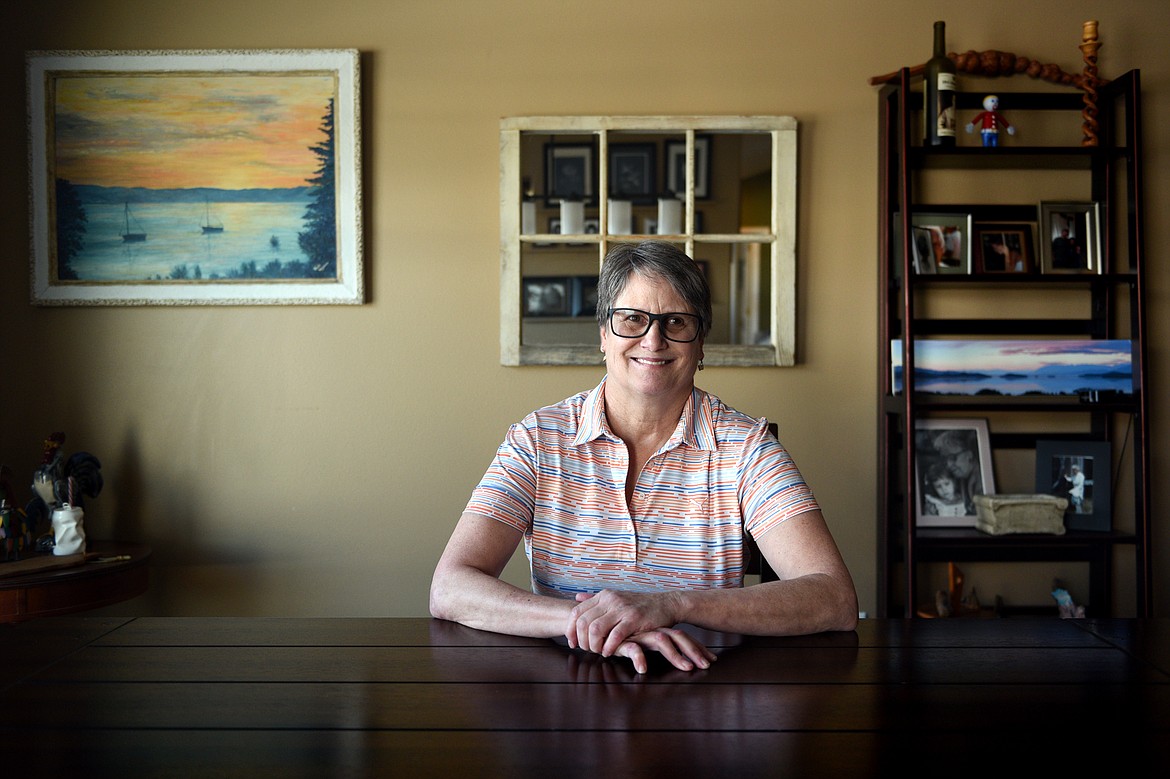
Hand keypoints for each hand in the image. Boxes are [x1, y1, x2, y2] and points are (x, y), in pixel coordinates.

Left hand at [566, 589, 714, 672]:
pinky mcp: (634, 619)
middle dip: (581, 640)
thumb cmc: (638, 606)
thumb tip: (576, 598)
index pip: (577, 612)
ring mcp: (622, 609)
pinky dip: (609, 647)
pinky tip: (609, 652)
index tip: (572, 643)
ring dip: (594, 645)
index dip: (570, 630)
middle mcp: (610, 600)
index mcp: (603, 596)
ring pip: (596, 630)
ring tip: (598, 651)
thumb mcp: (615, 598)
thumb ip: (596, 599)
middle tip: (586, 650)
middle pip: (584, 622)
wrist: (665, 604)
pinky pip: (615, 636)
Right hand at [611, 628, 717, 673]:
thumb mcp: (643, 642)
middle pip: (678, 637)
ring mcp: (640, 635)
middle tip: (707, 665)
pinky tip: (643, 669)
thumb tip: (679, 660)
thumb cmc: (623, 636)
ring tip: (687, 668)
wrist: (598, 625)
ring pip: (662, 641)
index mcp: (659, 631)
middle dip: (694, 651)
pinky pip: (633, 648)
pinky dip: (639, 658)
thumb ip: (658, 648)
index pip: (683, 637)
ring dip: (676, 655)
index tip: (711, 659)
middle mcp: (652, 631)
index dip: (697, 647)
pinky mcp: (624, 640)